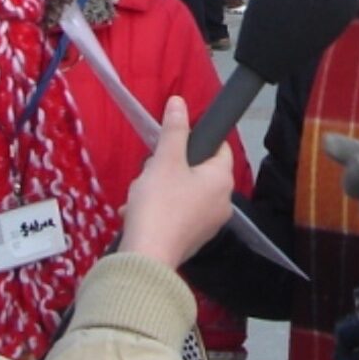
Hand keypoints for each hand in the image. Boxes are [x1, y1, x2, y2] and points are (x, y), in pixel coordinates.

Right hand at [121, 97, 233, 267]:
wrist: (147, 257)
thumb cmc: (159, 203)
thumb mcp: (165, 160)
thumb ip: (174, 130)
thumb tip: (180, 102)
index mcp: (222, 180)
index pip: (220, 148)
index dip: (198, 140)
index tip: (173, 143)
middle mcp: (223, 202)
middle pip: (198, 171)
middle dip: (169, 168)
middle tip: (149, 172)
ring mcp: (209, 224)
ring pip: (184, 193)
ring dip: (159, 190)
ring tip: (138, 195)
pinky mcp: (193, 240)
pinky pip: (177, 215)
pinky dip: (159, 211)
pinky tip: (135, 214)